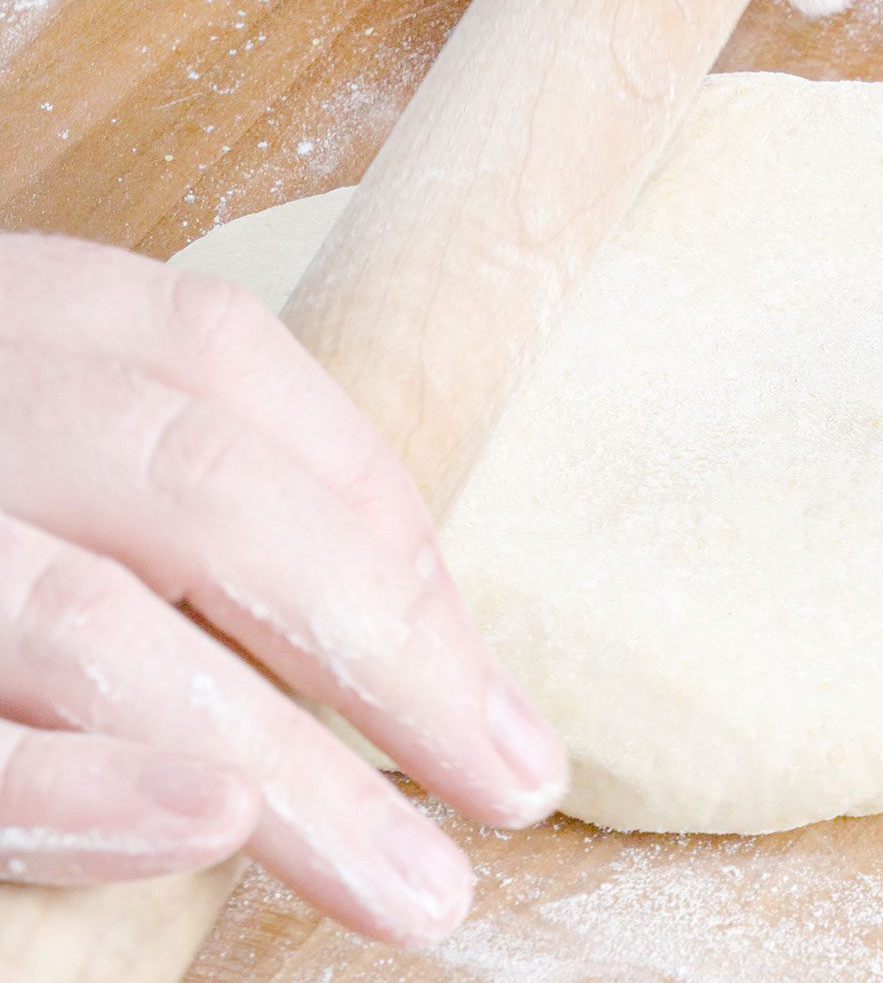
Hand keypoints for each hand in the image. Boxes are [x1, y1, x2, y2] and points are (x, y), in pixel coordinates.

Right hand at [0, 234, 567, 945]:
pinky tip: (203, 830)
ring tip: (417, 887)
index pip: (236, 381)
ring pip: (88, 628)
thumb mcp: (71, 437)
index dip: (384, 534)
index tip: (486, 689)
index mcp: (20, 311)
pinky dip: (76, 792)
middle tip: (516, 794)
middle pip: (206, 503)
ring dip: (279, 768)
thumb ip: (198, 489)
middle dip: (385, 659)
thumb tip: (418, 636)